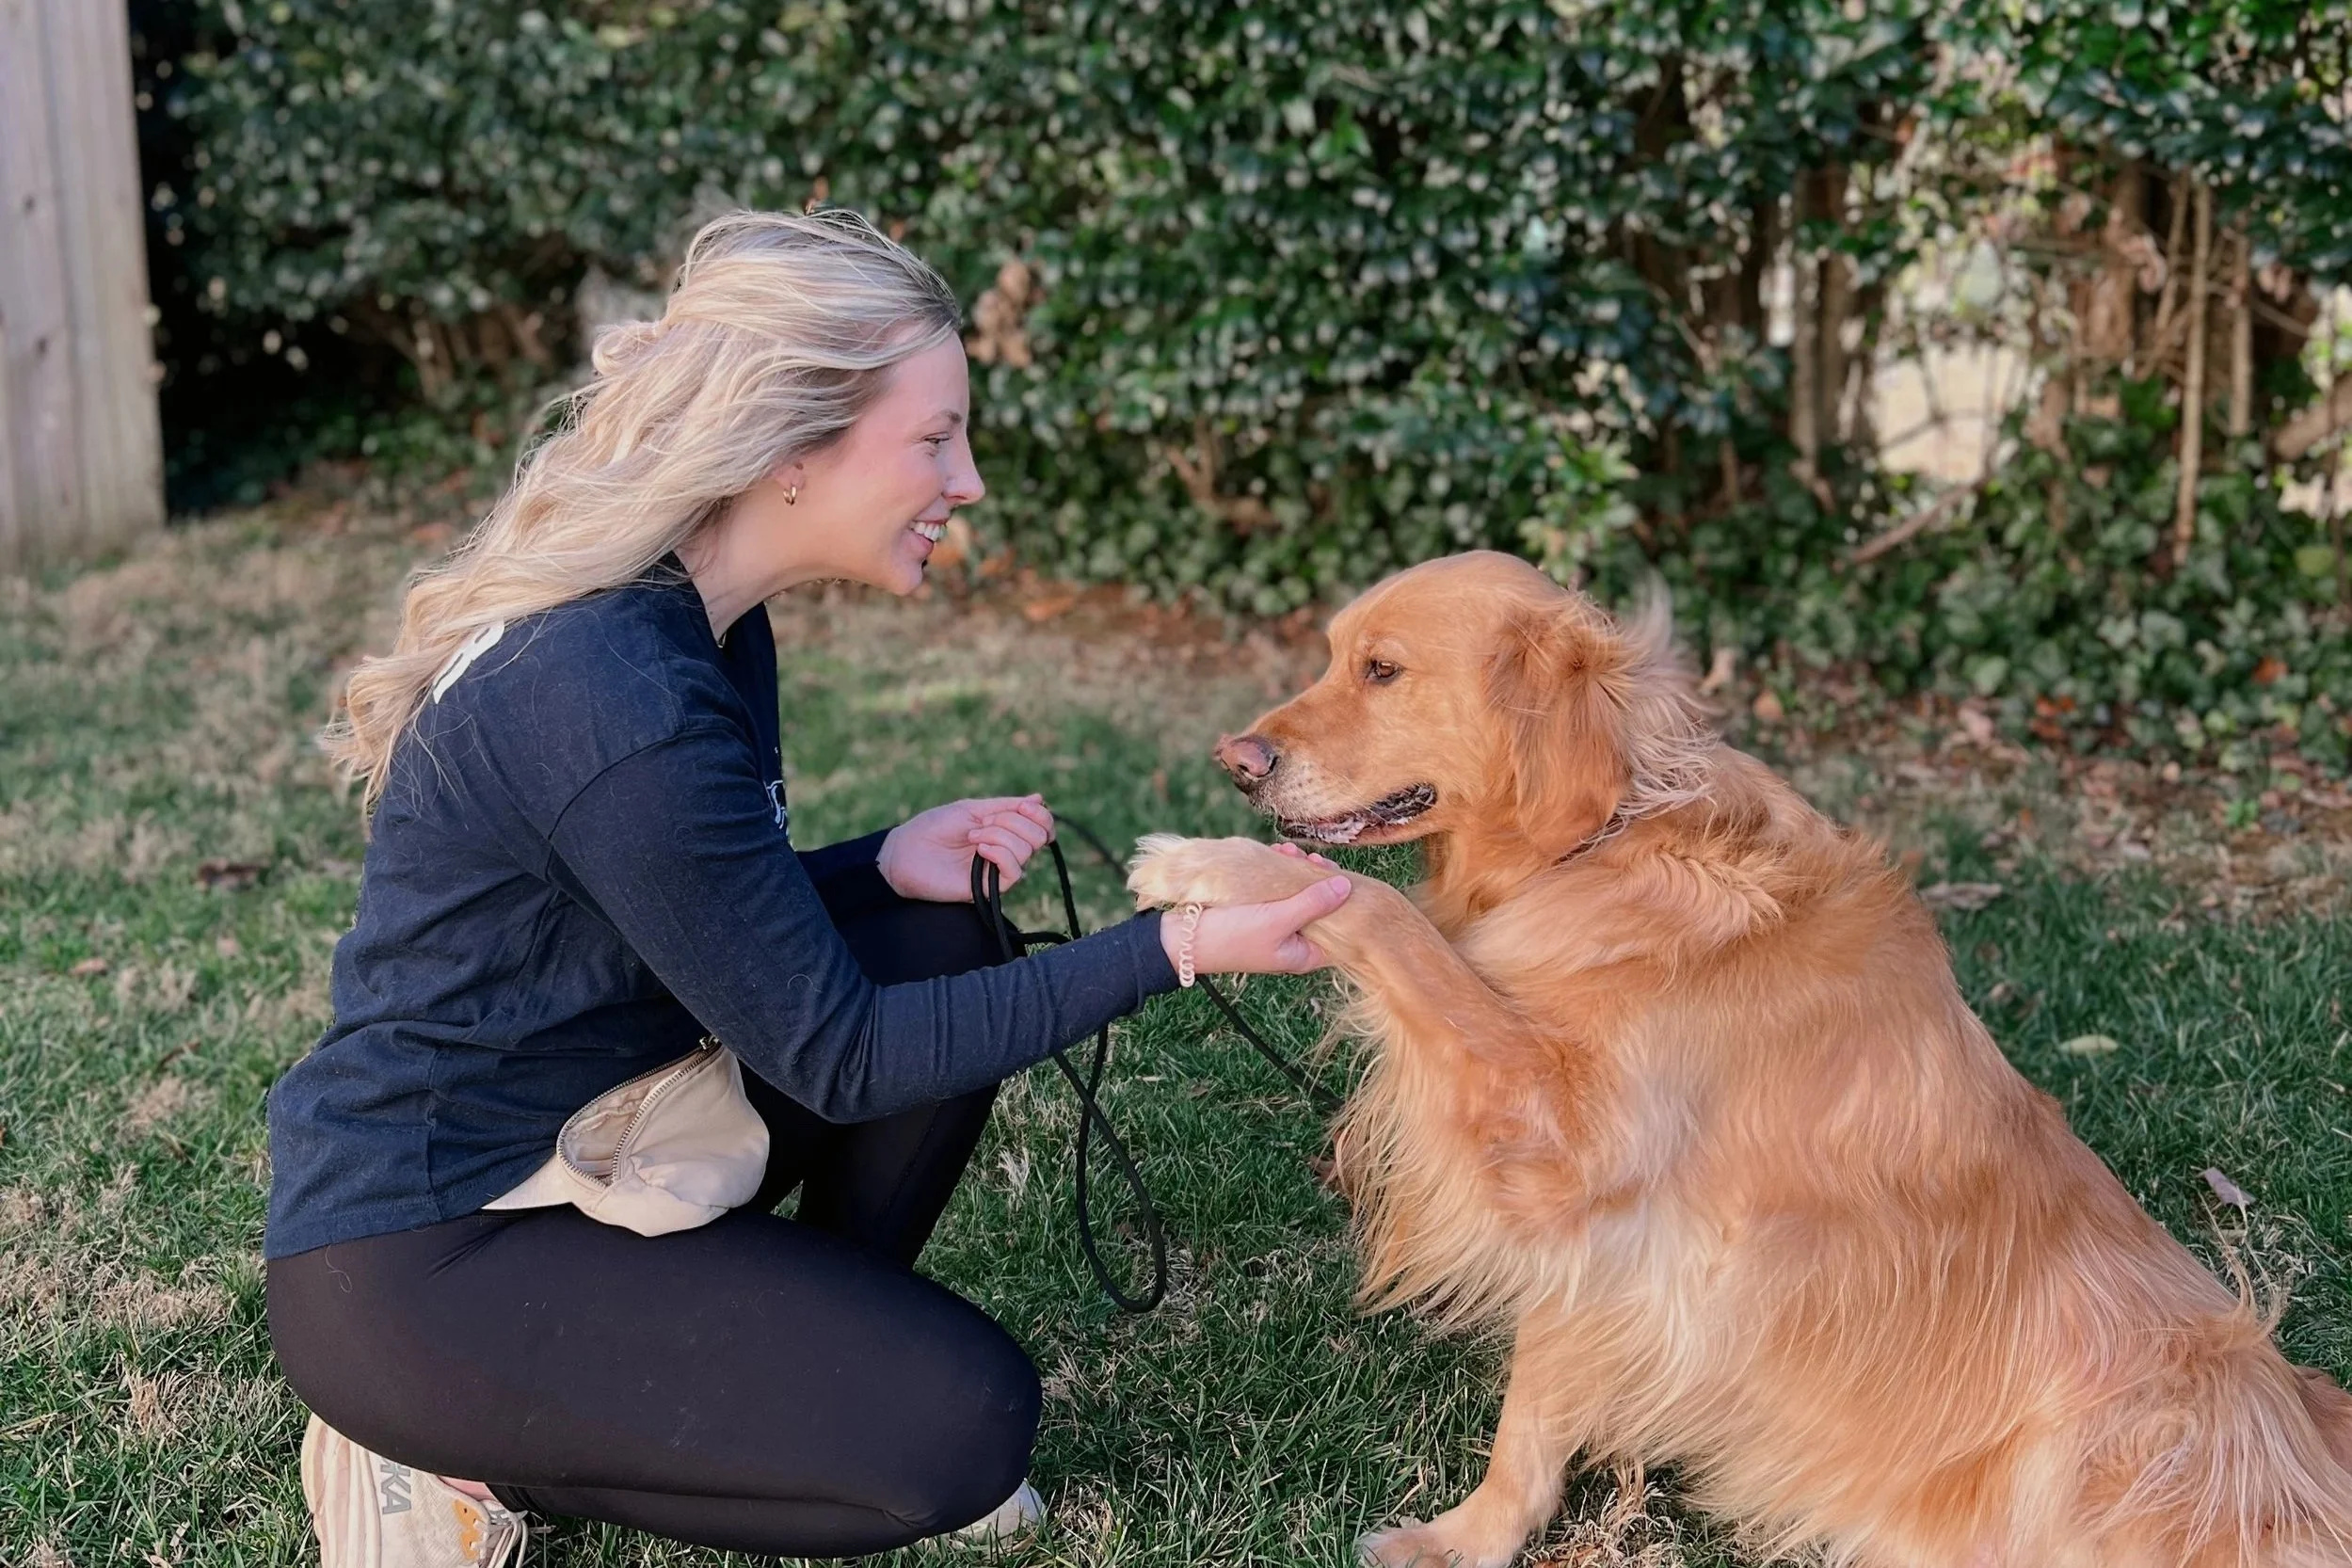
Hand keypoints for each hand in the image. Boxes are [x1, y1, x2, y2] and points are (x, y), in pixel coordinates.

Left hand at [878, 795, 1053, 902]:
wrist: (906, 852)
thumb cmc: (934, 828)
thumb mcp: (972, 809)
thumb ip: (1006, 806)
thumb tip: (1038, 798)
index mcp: (1004, 830)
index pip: (1042, 825)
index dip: (1041, 815)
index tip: (1023, 807)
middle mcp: (1007, 851)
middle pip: (1039, 836)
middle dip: (1014, 822)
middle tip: (984, 823)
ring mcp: (998, 870)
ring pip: (1026, 851)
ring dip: (1000, 836)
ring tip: (972, 837)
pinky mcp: (990, 888)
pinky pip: (1015, 871)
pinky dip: (1000, 854)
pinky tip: (980, 850)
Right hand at [1161, 844, 1352, 976]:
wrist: (1184, 939)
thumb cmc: (1233, 937)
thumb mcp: (1278, 920)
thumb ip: (1314, 903)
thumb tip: (1346, 887)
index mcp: (1304, 954)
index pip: (1339, 930)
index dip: (1346, 903)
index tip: (1344, 879)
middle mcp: (1293, 942)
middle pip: (1320, 908)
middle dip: (1318, 881)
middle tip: (1313, 860)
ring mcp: (1275, 926)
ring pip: (1298, 895)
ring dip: (1297, 872)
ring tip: (1291, 852)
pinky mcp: (1259, 912)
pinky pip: (1278, 889)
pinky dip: (1279, 872)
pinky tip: (1278, 854)